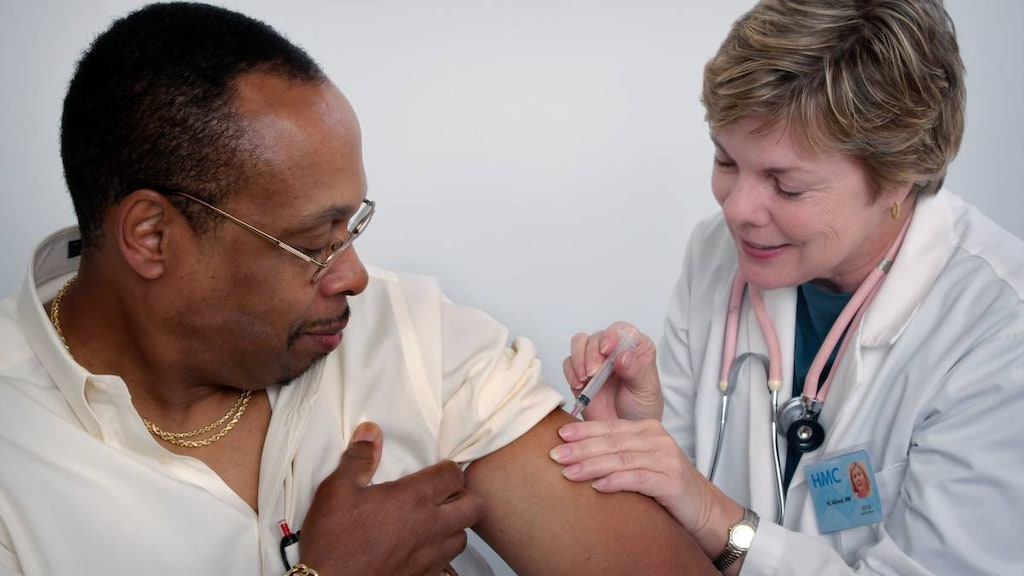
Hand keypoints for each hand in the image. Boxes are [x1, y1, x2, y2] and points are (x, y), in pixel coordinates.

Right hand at [298, 422, 482, 575]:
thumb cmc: (333, 541)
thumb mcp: (336, 490)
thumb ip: (359, 459)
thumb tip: (371, 433)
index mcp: (414, 499)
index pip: (453, 474)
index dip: (448, 468)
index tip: (436, 469)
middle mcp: (430, 527)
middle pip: (474, 506)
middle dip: (464, 495)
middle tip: (445, 493)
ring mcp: (430, 556)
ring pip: (463, 537)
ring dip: (455, 526)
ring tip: (435, 521)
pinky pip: (446, 562)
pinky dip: (440, 552)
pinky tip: (422, 548)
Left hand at [550, 418, 732, 549]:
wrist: (701, 507)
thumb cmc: (665, 484)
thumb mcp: (640, 461)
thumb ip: (617, 452)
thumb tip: (576, 452)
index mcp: (648, 429)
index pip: (610, 427)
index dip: (583, 431)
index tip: (560, 435)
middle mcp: (657, 439)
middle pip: (612, 442)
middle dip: (581, 448)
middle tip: (556, 455)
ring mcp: (665, 459)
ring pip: (621, 459)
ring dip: (592, 466)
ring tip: (569, 473)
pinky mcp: (671, 481)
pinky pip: (637, 479)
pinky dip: (615, 481)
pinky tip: (598, 486)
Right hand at [562, 321, 662, 420]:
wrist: (624, 435)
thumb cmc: (642, 409)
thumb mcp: (646, 390)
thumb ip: (636, 371)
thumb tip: (623, 355)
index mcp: (636, 348)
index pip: (621, 330)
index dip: (611, 336)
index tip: (607, 350)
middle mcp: (615, 350)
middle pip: (597, 336)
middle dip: (592, 352)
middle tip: (593, 372)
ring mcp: (596, 361)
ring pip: (580, 343)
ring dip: (579, 358)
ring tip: (584, 378)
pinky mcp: (580, 373)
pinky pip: (569, 363)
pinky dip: (570, 371)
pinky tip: (578, 384)